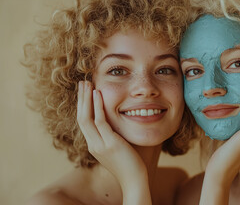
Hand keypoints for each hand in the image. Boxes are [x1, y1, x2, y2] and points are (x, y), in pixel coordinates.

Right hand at [77, 81, 150, 204]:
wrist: (134, 180)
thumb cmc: (130, 164)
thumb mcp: (117, 148)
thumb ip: (113, 136)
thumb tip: (117, 124)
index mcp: (94, 145)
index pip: (84, 122)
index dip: (83, 106)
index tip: (85, 92)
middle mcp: (93, 144)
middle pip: (81, 117)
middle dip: (81, 99)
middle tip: (82, 83)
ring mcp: (100, 144)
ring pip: (86, 118)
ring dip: (86, 99)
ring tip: (87, 83)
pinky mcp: (110, 143)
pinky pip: (100, 121)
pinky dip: (98, 106)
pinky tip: (98, 94)